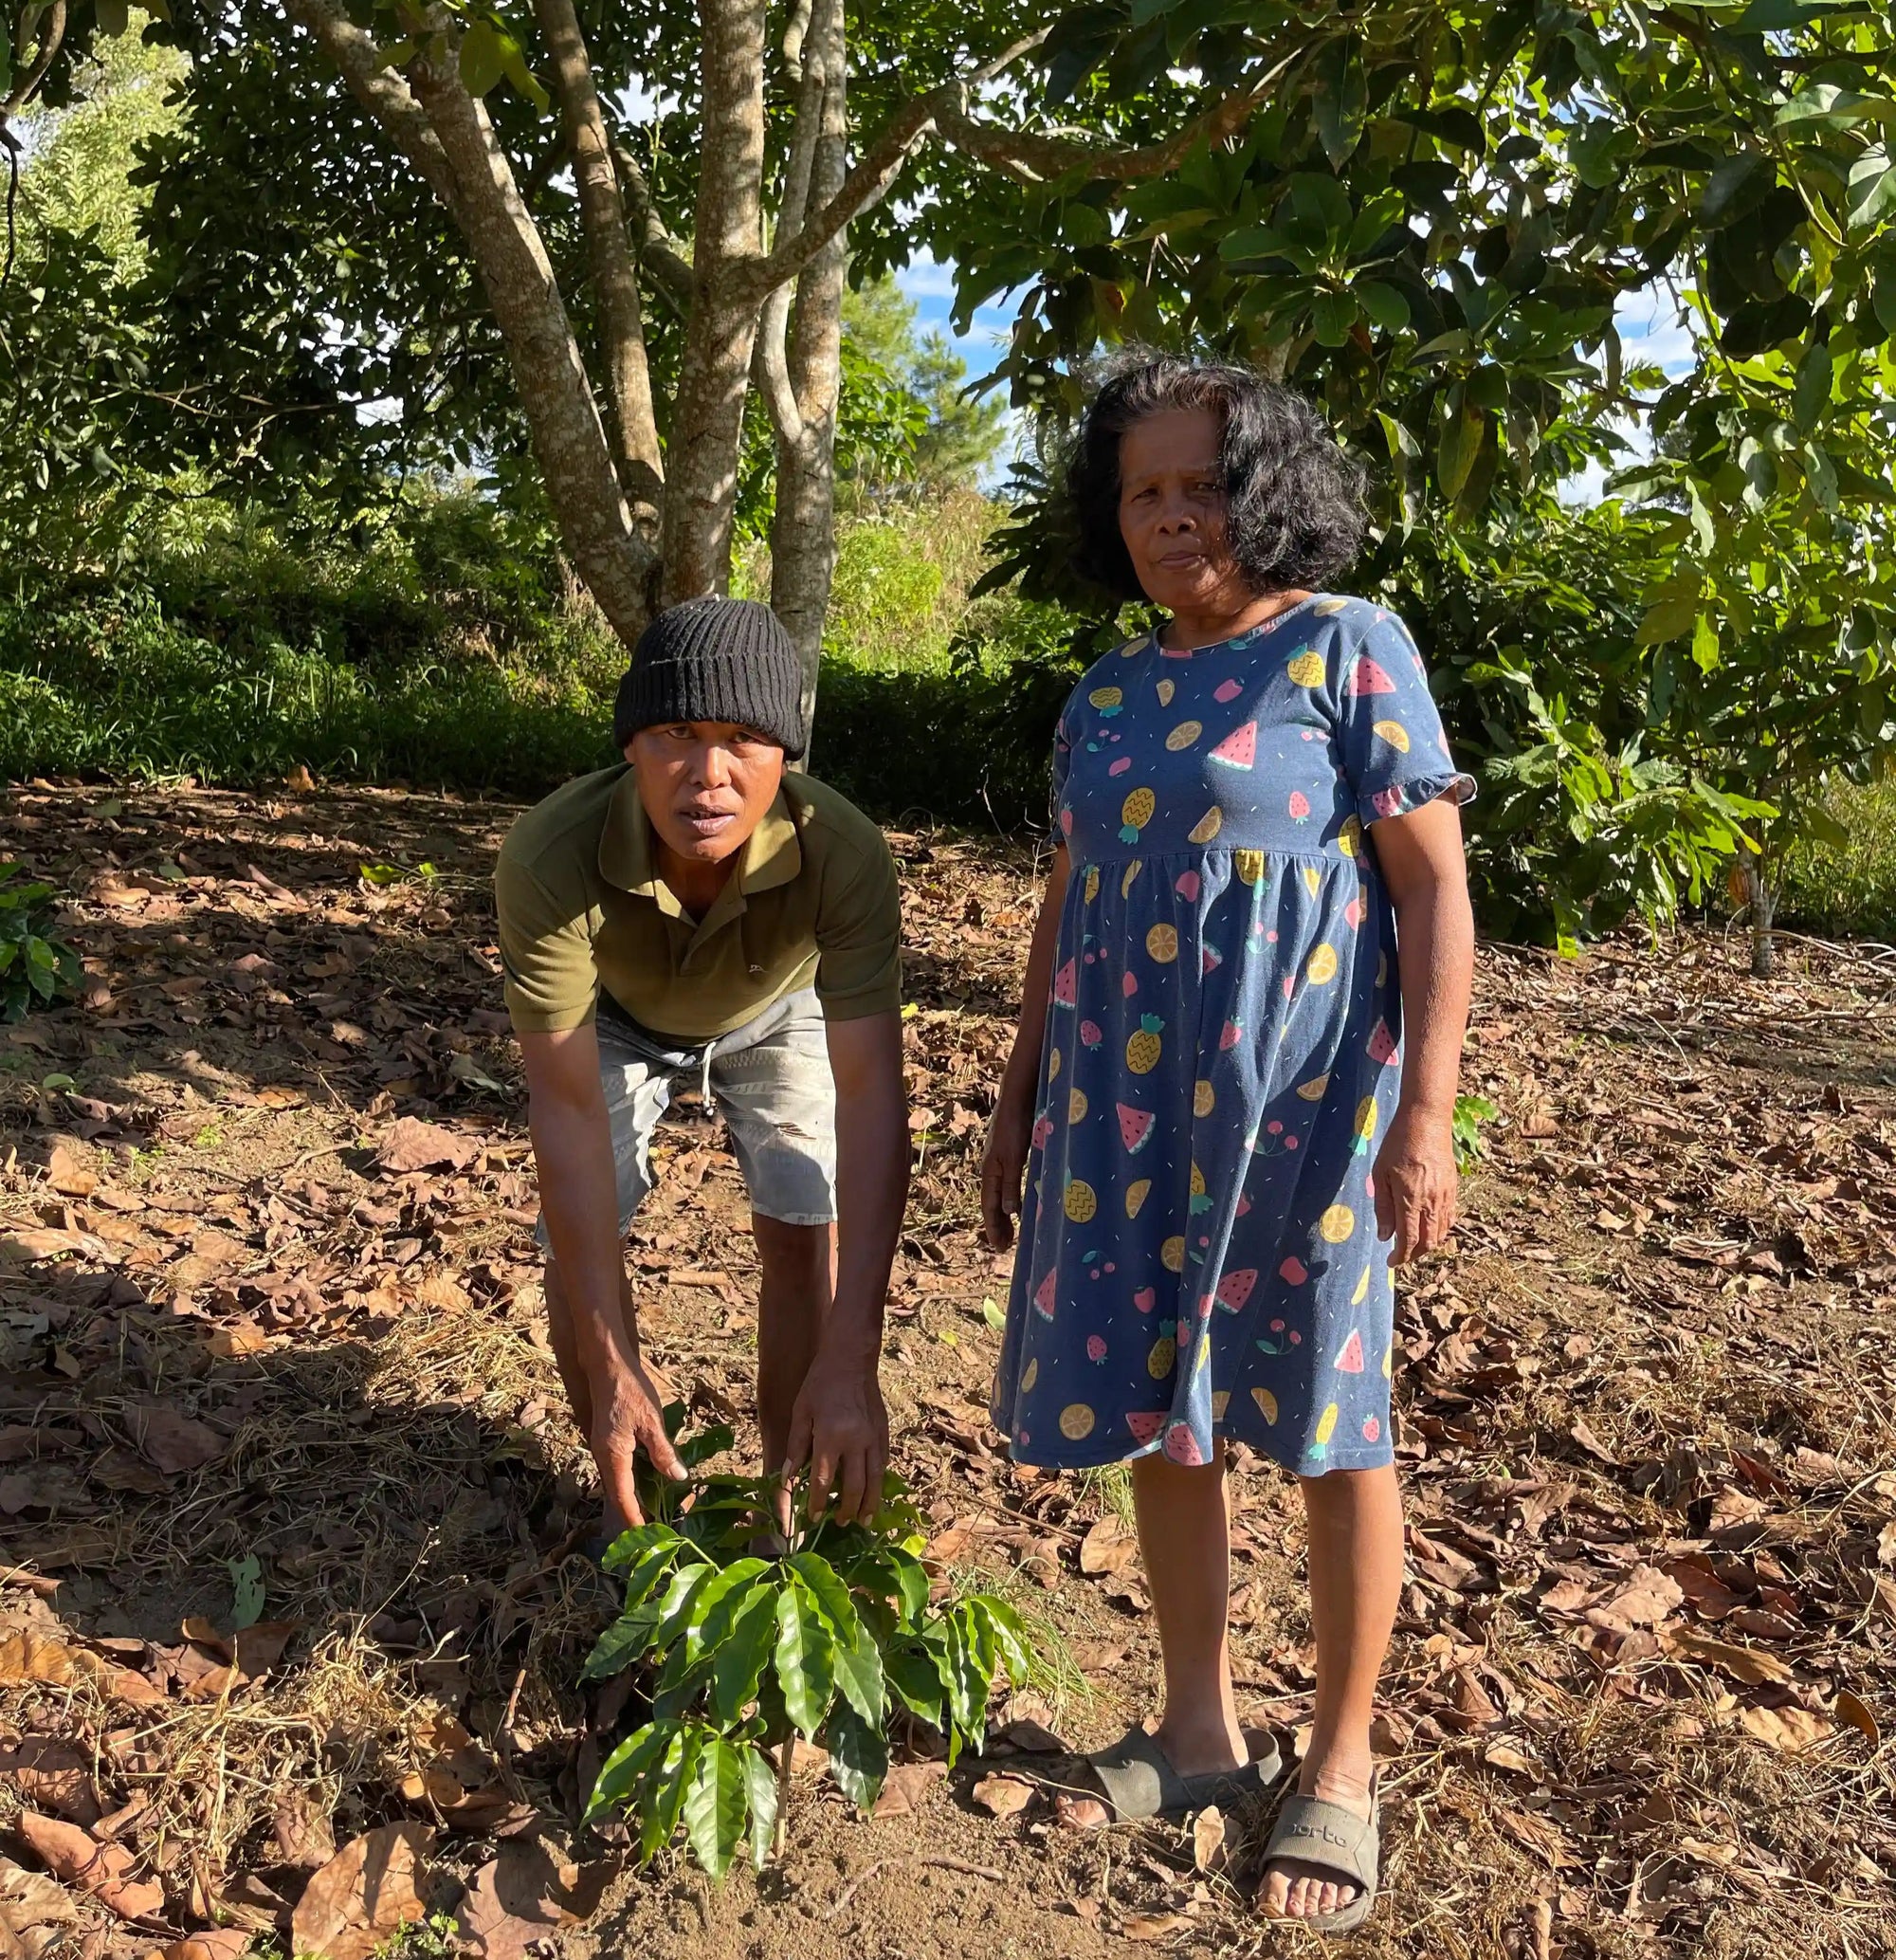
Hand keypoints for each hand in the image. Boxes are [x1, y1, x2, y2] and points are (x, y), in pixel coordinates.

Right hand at [589, 1353, 687, 1530]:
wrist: (607, 1366)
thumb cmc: (629, 1390)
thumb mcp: (651, 1421)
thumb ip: (663, 1452)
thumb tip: (679, 1478)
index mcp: (613, 1456)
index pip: (623, 1498)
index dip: (635, 1519)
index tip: (646, 1539)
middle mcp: (603, 1457)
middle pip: (618, 1495)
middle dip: (635, 1515)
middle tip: (655, 1532)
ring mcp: (603, 1449)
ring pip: (618, 1483)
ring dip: (633, 1500)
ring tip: (654, 1514)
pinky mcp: (607, 1442)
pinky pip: (618, 1471)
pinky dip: (631, 1483)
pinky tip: (648, 1485)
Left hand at [780, 1360, 888, 1529]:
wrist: (850, 1359)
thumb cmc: (820, 1384)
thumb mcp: (801, 1412)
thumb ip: (796, 1447)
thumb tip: (788, 1478)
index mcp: (830, 1437)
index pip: (823, 1480)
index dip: (817, 1502)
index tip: (812, 1518)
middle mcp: (855, 1441)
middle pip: (854, 1486)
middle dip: (847, 1509)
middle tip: (840, 1523)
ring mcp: (873, 1437)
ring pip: (875, 1479)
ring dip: (870, 1503)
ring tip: (865, 1520)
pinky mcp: (884, 1432)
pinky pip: (882, 1462)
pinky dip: (879, 1480)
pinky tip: (874, 1490)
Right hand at [980, 1089, 1033, 1251]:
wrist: (1017, 1096)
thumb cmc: (1015, 1125)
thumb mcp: (1014, 1157)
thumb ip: (1011, 1184)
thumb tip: (1009, 1213)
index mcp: (990, 1171)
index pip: (990, 1206)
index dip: (994, 1227)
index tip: (999, 1247)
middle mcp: (992, 1168)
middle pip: (993, 1203)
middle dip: (997, 1225)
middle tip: (1004, 1246)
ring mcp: (1000, 1161)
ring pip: (1000, 1194)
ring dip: (1004, 1213)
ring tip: (1010, 1231)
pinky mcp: (1010, 1153)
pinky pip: (1008, 1183)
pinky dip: (1011, 1198)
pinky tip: (1019, 1203)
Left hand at [1370, 1104, 1457, 1265]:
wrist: (1427, 1120)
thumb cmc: (1397, 1144)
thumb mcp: (1380, 1174)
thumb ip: (1383, 1207)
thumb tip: (1384, 1236)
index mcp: (1410, 1199)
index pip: (1408, 1240)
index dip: (1400, 1256)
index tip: (1390, 1263)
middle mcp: (1432, 1202)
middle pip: (1427, 1242)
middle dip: (1414, 1255)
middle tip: (1400, 1256)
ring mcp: (1446, 1196)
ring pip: (1441, 1233)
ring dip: (1428, 1245)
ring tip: (1413, 1245)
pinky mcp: (1454, 1188)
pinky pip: (1450, 1218)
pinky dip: (1440, 1230)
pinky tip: (1429, 1228)